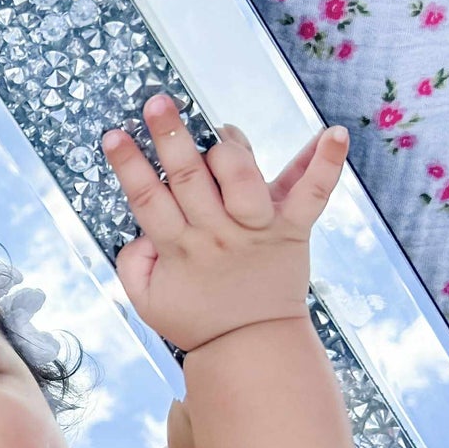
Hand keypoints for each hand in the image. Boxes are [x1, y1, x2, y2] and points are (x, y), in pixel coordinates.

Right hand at [101, 93, 348, 352]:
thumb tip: (140, 228)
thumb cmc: (195, 319)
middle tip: (158, 101)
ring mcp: (256, 230)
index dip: (129, 165)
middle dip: (171, 136)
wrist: (251, 346)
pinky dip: (325, 163)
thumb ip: (134, 262)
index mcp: (179, 248)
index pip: (147, 198)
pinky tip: (334, 133)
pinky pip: (312, 194)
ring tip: (219, 132)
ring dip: (229, 148)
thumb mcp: (147, 301)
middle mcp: (216, 234)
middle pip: (189, 178)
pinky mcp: (292, 230)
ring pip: (241, 179)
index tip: (114, 135)